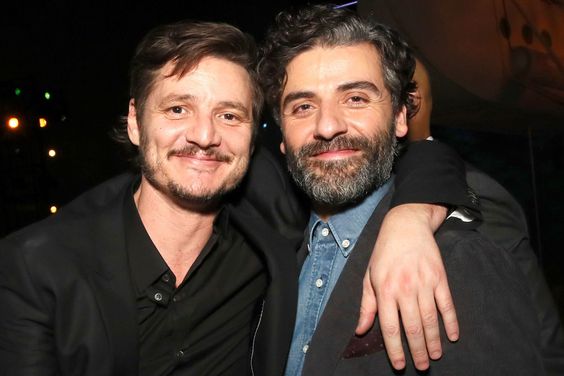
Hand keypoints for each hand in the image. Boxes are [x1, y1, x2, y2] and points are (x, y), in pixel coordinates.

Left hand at [355, 203, 457, 370]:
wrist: (406, 225)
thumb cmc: (384, 252)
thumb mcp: (369, 276)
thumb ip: (367, 305)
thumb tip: (361, 330)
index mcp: (385, 289)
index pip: (389, 326)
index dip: (395, 348)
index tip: (399, 364)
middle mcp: (405, 288)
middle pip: (412, 327)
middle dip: (417, 350)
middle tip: (422, 366)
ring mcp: (424, 283)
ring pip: (430, 319)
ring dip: (434, 341)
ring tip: (435, 355)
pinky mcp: (440, 277)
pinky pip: (447, 304)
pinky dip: (451, 321)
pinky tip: (452, 336)